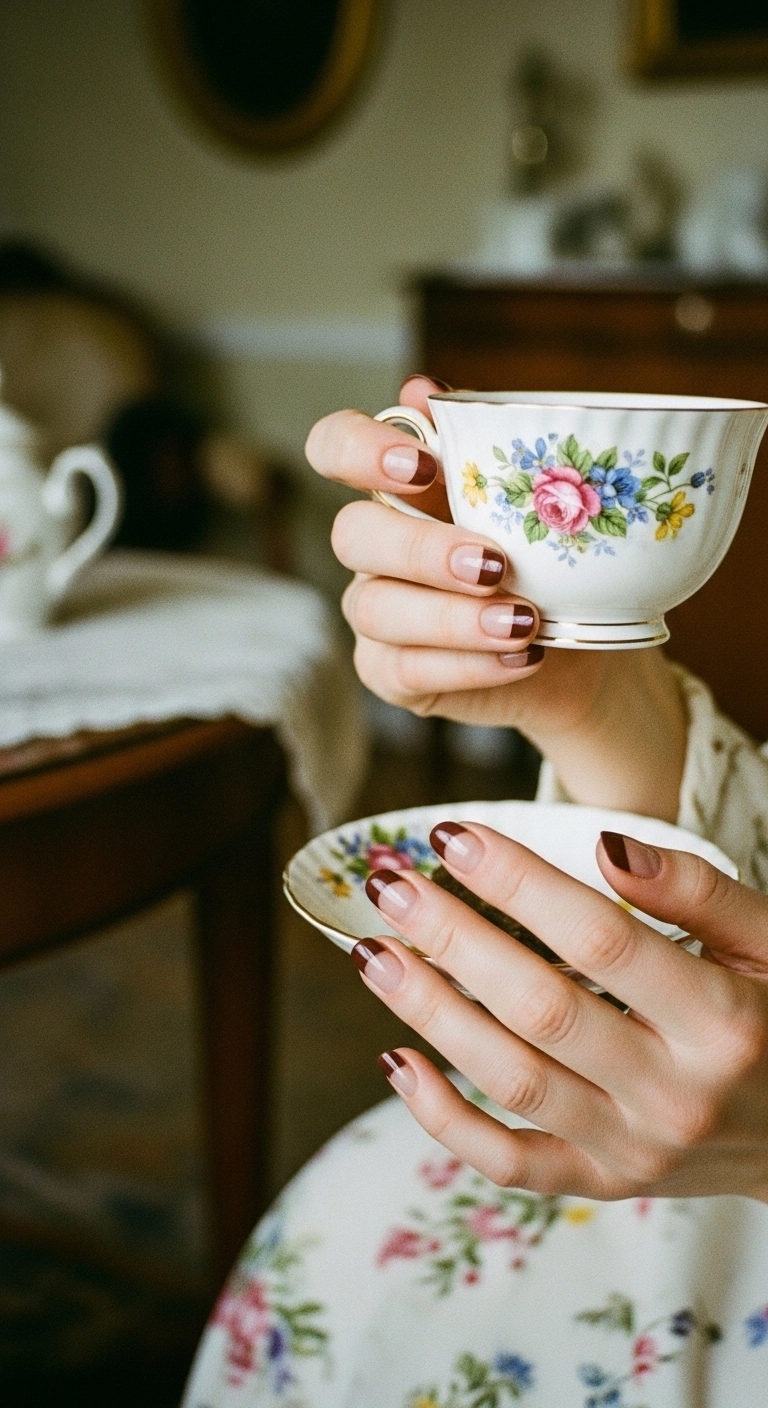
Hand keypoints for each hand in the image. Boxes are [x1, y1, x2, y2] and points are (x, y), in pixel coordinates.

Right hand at [305, 376, 686, 819]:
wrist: (587, 642)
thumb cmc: (556, 554)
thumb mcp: (542, 494)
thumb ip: (489, 443)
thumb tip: (422, 390)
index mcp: (399, 485)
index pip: (334, 446)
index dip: (358, 450)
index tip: (424, 465)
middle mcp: (375, 545)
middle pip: (352, 534)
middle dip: (420, 549)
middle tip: (494, 564)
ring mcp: (376, 610)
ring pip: (376, 609)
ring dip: (452, 618)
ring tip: (526, 622)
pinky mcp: (391, 673)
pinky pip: (407, 671)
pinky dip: (469, 665)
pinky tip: (523, 656)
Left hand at [354, 822, 767, 1200]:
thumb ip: (697, 889)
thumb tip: (605, 844)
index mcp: (722, 1020)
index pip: (601, 939)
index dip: (520, 884)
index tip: (454, 838)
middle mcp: (675, 1092)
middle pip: (540, 1008)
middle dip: (453, 940)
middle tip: (391, 887)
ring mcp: (635, 1148)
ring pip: (512, 1080)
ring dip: (431, 1013)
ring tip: (374, 952)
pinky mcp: (607, 1183)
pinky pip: (512, 1163)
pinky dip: (445, 1122)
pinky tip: (395, 1061)